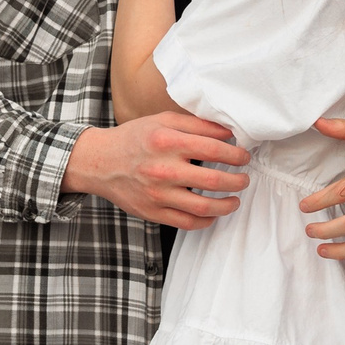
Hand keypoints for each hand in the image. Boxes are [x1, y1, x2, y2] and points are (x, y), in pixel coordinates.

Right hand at [64, 111, 251, 230]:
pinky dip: (207, 220)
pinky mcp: (153, 212)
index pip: (214, 150)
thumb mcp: (162, 120)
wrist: (99, 162)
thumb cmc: (134, 138)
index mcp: (166, 141)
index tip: (243, 156)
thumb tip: (229, 133)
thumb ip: (196, 125)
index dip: (236, 154)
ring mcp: (157, 194)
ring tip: (236, 199)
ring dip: (227, 205)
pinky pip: (187, 223)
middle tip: (244, 178)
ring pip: (204, 207)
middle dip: (238, 181)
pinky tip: (214, 213)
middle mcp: (162, 169)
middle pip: (214, 181)